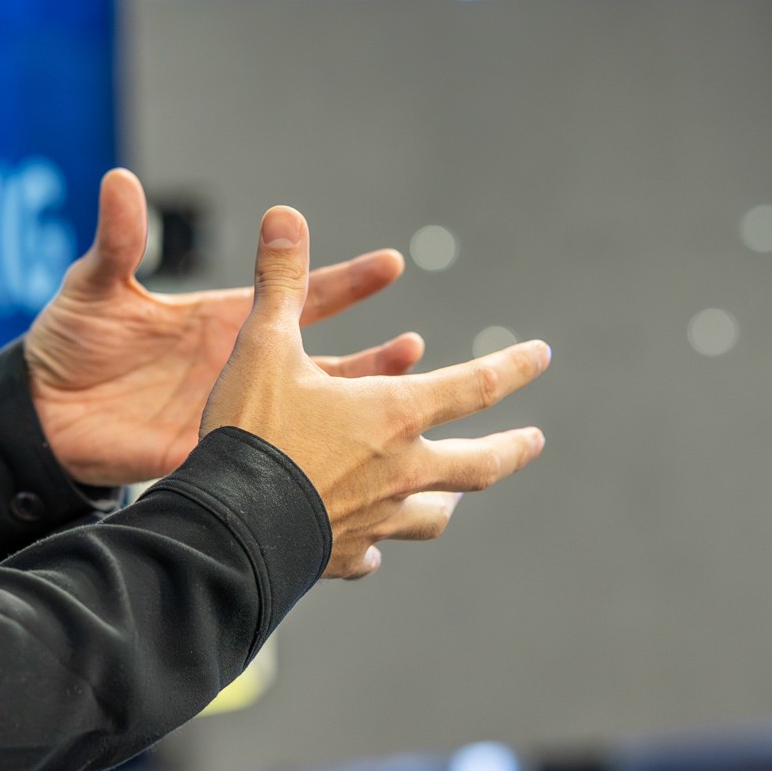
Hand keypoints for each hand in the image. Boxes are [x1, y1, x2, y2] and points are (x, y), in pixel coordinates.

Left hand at [25, 169, 416, 486]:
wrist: (41, 413)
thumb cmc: (69, 340)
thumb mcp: (94, 285)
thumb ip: (117, 238)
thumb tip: (120, 179)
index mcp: (223, 319)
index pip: (296, 296)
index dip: (345, 282)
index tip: (391, 265)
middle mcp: (240, 367)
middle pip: (322, 363)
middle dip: (373, 359)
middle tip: (415, 348)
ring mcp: (233, 416)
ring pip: (311, 419)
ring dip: (353, 415)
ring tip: (400, 409)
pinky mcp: (213, 457)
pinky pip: (273, 466)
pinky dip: (312, 469)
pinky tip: (348, 478)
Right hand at [200, 205, 551, 578]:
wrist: (229, 529)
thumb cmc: (253, 433)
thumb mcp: (263, 345)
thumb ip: (279, 281)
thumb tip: (283, 214)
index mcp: (394, 414)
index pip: (474, 386)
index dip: (513, 367)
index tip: (542, 355)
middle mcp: (400, 470)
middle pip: (477, 464)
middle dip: (510, 450)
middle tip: (533, 441)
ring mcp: (376, 519)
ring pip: (430, 515)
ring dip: (446, 502)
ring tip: (450, 501)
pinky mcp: (343, 556)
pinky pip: (371, 553)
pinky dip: (374, 547)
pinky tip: (369, 551)